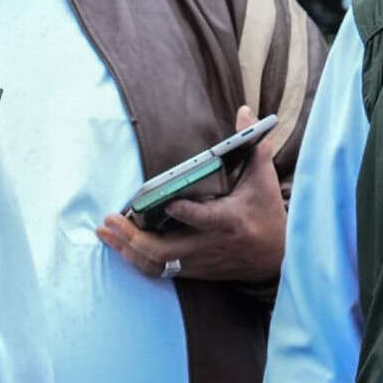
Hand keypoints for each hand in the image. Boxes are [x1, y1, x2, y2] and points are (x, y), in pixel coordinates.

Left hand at [97, 102, 287, 285]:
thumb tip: (244, 111)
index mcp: (229, 221)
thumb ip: (252, 147)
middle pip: (166, 250)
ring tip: (104, 230)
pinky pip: (157, 271)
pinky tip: (117, 243)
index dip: (183, 212)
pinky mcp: (191, 270)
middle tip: (109, 219)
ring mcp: (198, 261)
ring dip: (126, 249)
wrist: (277, 258)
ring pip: (156, 264)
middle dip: (134, 237)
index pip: (203, 219)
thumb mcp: (263, 181)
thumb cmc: (267, 214)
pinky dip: (134, 258)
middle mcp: (209, 245)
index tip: (166, 202)